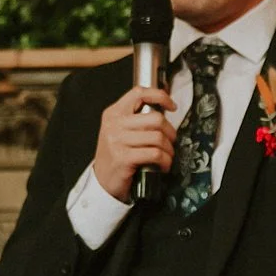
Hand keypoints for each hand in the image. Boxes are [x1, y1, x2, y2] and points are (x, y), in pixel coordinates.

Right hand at [93, 85, 176, 199]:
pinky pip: (156, 154)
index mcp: (114, 113)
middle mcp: (114, 124)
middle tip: (170, 142)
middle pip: (156, 119)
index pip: (139, 93)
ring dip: (169, 150)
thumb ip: (137, 119)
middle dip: (170, 132)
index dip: (160, 96)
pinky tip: (163, 165)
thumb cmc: (117, 155)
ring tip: (166, 156)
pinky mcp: (123, 158)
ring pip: (158, 138)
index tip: (172, 106)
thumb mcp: (121, 131)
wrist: (103, 181)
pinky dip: (165, 161)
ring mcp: (117, 141)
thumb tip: (165, 109)